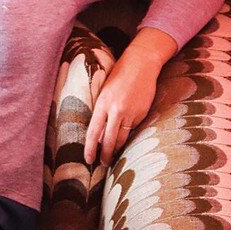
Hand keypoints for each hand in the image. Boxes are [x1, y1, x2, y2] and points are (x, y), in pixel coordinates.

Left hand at [84, 51, 160, 166]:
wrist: (141, 65)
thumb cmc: (118, 76)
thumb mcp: (104, 92)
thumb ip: (101, 110)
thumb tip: (98, 132)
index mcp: (102, 104)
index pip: (93, 132)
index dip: (90, 148)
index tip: (88, 159)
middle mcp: (116, 110)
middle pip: (109, 140)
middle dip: (106, 154)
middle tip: (103, 164)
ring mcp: (131, 113)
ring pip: (123, 137)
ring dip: (117, 148)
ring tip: (113, 156)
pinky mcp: (142, 113)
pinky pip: (134, 128)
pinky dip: (129, 133)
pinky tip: (126, 135)